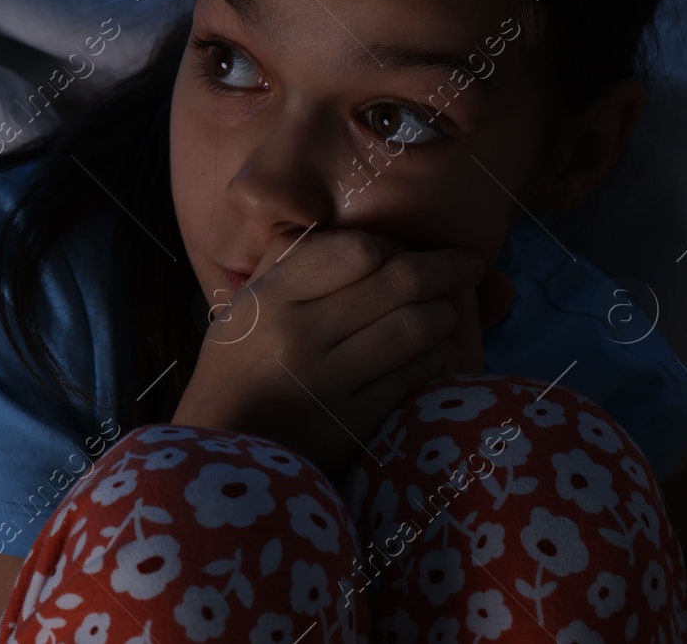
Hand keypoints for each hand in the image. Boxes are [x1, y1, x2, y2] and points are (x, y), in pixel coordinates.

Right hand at [170, 229, 484, 474]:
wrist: (220, 452)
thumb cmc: (235, 371)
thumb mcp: (243, 309)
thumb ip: (288, 264)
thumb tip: (351, 233)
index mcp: (270, 298)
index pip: (355, 249)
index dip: (392, 245)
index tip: (405, 249)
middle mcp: (297, 335)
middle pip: (397, 283)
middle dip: (444, 268)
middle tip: (466, 264)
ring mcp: (326, 383)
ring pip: (414, 329)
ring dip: (445, 313)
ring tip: (448, 309)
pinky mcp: (351, 425)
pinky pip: (413, 378)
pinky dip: (436, 358)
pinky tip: (437, 351)